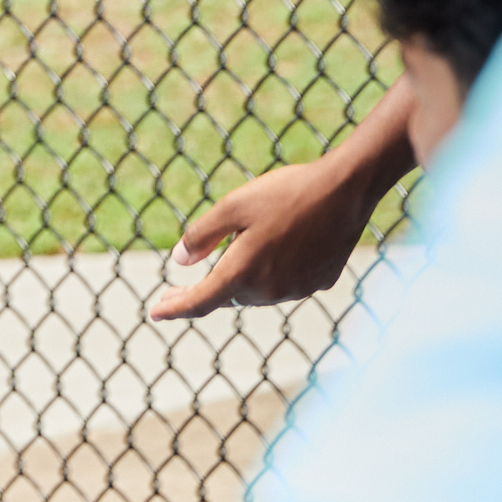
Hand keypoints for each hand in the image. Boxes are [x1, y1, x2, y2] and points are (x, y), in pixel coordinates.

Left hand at [148, 157, 380, 320]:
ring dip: (250, 274)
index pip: (200, 300)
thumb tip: (179, 261)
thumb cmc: (287, 192)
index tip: (154, 313)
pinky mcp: (320, 282)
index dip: (175, 308)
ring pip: (260, 289)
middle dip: (215, 282)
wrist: (347, 189)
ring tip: (259, 236)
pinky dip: (279, 268)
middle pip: (232, 293)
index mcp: (243, 273)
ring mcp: (298, 289)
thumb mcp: (234, 204)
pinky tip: (290, 239)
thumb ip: (202, 235)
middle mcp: (270, 290)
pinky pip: (288, 281)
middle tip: (195, 267)